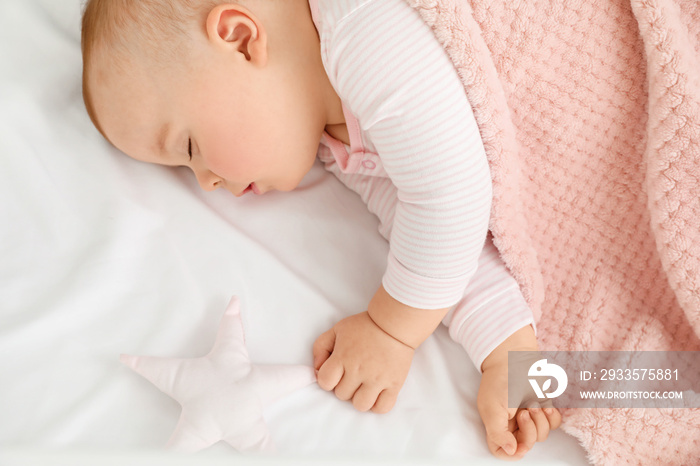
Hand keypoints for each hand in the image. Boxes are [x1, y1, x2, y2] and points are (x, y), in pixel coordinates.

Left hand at [313, 311, 414, 412]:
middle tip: (353, 374)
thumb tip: (317, 368)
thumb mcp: (337, 329)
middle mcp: (359, 370)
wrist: (394, 323)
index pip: (325, 382)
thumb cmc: (364, 326)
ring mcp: (377, 379)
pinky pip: (382, 408)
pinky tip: (376, 393)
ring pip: (360, 405)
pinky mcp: (394, 384)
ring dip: (359, 398)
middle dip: (344, 386)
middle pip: (342, 395)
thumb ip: (321, 347)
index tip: (336, 372)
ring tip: (364, 385)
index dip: (327, 379)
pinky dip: (377, 405)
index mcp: (343, 357)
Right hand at [478, 325, 561, 459]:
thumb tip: (511, 451)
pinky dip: (551, 415)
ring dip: (540, 420)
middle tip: (523, 412)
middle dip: (529, 431)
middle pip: (526, 444)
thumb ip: (498, 433)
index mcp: (496, 424)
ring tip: (531, 402)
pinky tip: (543, 401)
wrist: (514, 356)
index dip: (513, 453)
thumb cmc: (500, 380)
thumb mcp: (492, 408)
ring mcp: (528, 414)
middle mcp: (512, 422)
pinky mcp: (543, 405)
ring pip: (541, 434)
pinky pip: (554, 422)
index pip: (501, 451)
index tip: (520, 443)